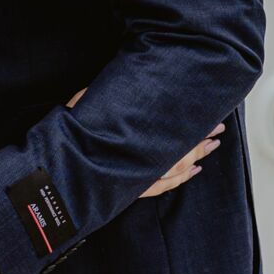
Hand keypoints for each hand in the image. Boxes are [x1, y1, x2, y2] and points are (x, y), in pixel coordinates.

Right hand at [67, 87, 224, 197]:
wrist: (52, 181)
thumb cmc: (64, 140)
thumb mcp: (81, 107)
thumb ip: (102, 97)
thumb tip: (121, 81)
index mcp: (134, 140)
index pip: (175, 133)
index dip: (196, 127)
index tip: (213, 117)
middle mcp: (142, 161)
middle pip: (182, 151)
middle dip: (203, 140)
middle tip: (220, 129)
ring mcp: (139, 179)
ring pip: (178, 170)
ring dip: (198, 158)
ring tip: (212, 148)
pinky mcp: (133, 191)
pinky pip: (165, 186)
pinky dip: (182, 179)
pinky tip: (193, 172)